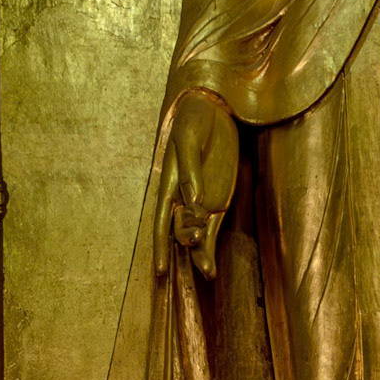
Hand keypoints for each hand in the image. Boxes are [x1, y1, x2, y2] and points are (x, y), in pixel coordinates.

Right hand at [154, 91, 238, 279]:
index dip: (161, 244)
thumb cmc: (194, 120)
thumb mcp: (189, 140)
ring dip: (199, 253)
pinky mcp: (218, 201)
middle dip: (185, 240)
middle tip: (195, 239)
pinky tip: (211, 268)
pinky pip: (213, 229)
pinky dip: (210, 248)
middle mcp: (182, 199)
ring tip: (208, 270)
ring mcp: (201, 202)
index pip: (161, 220)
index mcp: (168, 184)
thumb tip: (192, 199)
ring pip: (196, 235)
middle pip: (179, 230)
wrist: (214, 109)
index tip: (160, 268)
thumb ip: (190, 170)